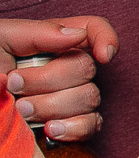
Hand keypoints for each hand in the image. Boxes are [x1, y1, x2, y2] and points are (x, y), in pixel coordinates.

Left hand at [1, 19, 116, 142]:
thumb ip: (37, 33)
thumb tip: (77, 35)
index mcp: (51, 41)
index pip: (93, 28)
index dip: (105, 38)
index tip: (102, 56)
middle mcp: (66, 67)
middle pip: (87, 67)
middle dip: (49, 79)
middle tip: (15, 85)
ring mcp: (71, 97)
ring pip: (89, 98)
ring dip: (51, 106)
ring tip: (20, 110)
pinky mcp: (72, 124)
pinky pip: (92, 125)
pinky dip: (72, 128)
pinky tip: (50, 129)